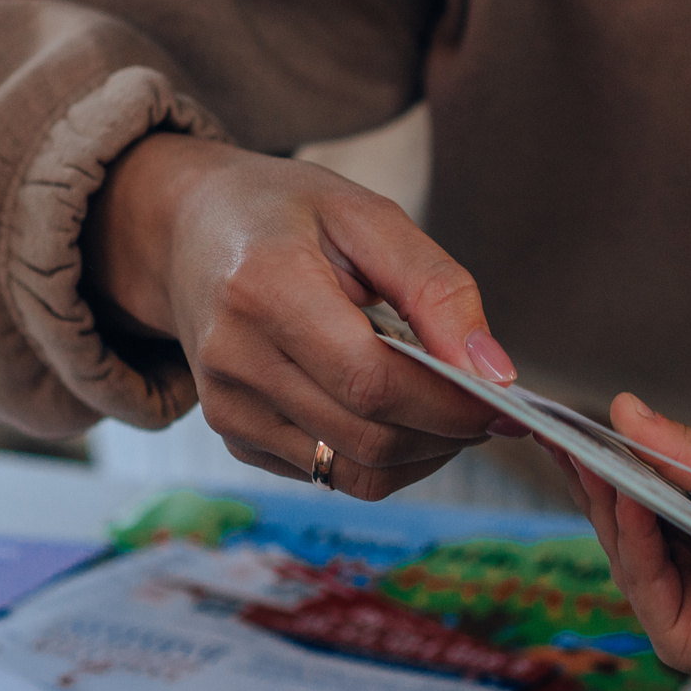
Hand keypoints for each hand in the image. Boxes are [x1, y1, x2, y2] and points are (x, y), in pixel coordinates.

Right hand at [83, 133, 518, 498]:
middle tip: (486, 405)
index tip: (503, 399)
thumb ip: (438, 290)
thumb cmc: (286, 216)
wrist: (187, 232)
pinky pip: (333, 474)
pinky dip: (384, 456)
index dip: (450, 404)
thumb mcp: (368, 217)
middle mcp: (233, 359)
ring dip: (423, 453)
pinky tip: (394, 411)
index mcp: (263, 288)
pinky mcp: (235, 437)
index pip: (373, 383)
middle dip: (447, 433)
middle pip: (370, 437)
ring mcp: (227, 407)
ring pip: (357, 472)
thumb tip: (495, 374)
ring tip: (445, 407)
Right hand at [557, 395, 690, 690]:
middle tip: (560, 431)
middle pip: (614, 524)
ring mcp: (672, 610)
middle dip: (588, 477)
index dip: (591, 460)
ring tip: (593, 457)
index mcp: (682, 534)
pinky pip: (648, 583)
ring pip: (623, 552)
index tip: (557, 422)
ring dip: (607, 501)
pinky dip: (638, 539)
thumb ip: (681, 451)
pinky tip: (631, 500)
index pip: (623, 496)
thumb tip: (623, 410)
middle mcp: (670, 574)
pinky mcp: (681, 640)